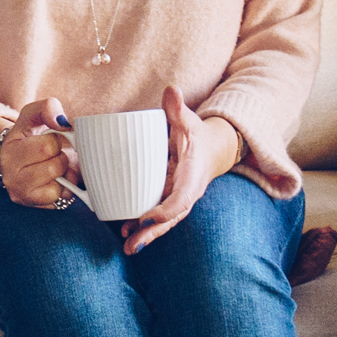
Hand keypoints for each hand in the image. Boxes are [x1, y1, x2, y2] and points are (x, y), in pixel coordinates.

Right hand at [0, 99, 76, 209]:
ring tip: (54, 166)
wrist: (17, 160)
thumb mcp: (33, 116)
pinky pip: (58, 196)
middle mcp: (9, 173)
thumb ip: (47, 108)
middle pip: (54, 165)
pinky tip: (55, 180)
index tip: (50, 139)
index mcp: (10, 147)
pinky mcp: (31, 203)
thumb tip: (63, 122)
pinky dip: (63, 188)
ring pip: (56, 182)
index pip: (47, 145)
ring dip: (63, 172)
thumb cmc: (29, 136)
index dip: (57, 140)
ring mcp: (19, 191)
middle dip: (61, 156)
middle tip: (54, 154)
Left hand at [121, 86, 240, 253]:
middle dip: (153, 232)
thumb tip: (171, 91)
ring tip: (127, 245)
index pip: (182, 198)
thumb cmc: (196, 134)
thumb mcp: (189, 120)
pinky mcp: (169, 199)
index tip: (147, 217)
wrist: (211, 149)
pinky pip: (157, 216)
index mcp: (193, 175)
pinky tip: (126, 234)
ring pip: (164, 222)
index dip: (166, 210)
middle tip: (133, 243)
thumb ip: (178, 108)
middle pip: (171, 218)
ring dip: (146, 235)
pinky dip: (144, 227)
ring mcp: (178, 198)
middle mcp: (187, 192)